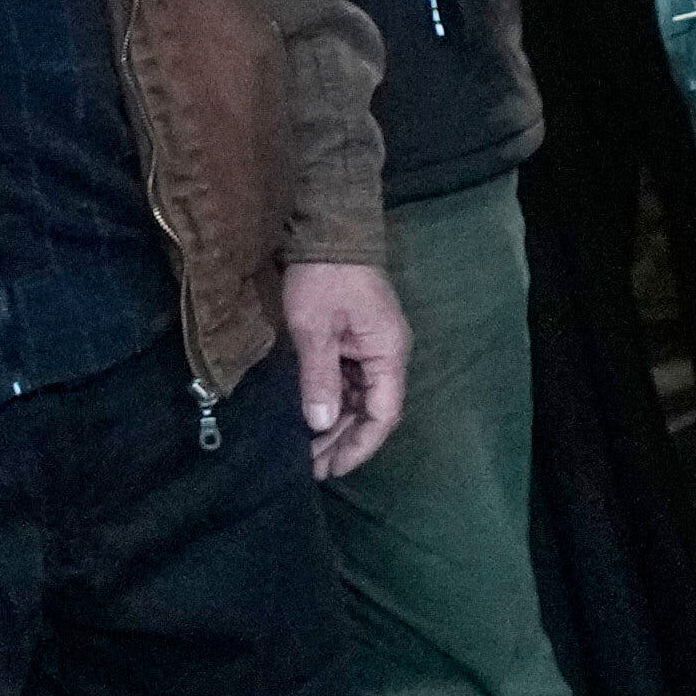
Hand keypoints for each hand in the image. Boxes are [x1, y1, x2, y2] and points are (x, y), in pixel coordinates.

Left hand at [278, 258, 413, 479]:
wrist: (329, 226)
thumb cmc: (324, 276)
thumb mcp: (314, 327)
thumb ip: (319, 377)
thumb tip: (319, 424)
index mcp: (388, 354)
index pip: (383, 414)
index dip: (358, 446)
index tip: (331, 468)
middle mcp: (387, 356)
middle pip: (371, 411)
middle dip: (342, 441)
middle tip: (311, 468)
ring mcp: (372, 347)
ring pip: (358, 398)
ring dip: (335, 424)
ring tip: (307, 450)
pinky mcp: (355, 339)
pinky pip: (348, 380)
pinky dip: (330, 401)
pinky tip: (310, 417)